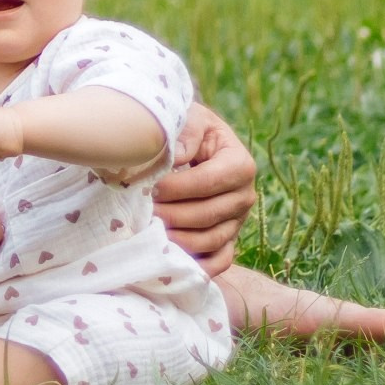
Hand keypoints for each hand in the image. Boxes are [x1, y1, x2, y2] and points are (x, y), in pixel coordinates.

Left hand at [154, 103, 256, 273]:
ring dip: (176, 240)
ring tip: (147, 232)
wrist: (192, 144)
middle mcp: (244, 196)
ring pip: (209, 241)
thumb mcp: (190, 118)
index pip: (208, 182)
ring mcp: (237, 222)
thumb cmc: (188, 129)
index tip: (149, 187)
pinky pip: (217, 261)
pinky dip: (196, 266)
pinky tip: (169, 260)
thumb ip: (186, 134)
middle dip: (170, 215)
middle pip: (207, 215)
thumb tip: (178, 158)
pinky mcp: (227, 240)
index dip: (177, 188)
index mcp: (240, 164)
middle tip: (140, 213)